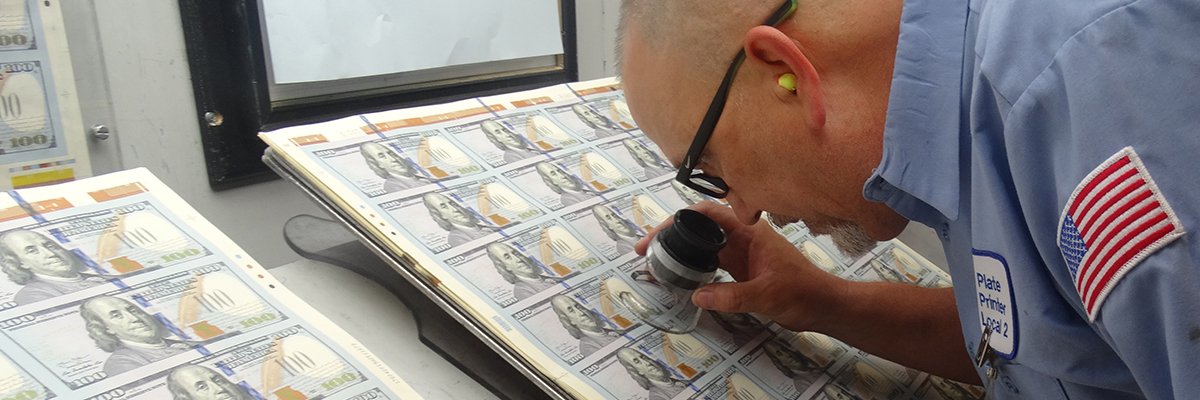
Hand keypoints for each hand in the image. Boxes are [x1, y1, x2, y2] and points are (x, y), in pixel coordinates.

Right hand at [635, 202, 846, 332]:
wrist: (824, 305)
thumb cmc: (804, 293)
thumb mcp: (767, 296)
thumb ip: (733, 296)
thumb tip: (697, 296)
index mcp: (749, 232)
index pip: (706, 214)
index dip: (678, 219)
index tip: (658, 235)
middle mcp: (742, 238)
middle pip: (699, 227)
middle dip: (670, 235)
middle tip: (646, 251)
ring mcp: (741, 252)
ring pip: (702, 244)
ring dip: (679, 250)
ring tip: (656, 262)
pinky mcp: (741, 268)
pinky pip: (710, 261)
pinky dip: (692, 265)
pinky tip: (680, 276)